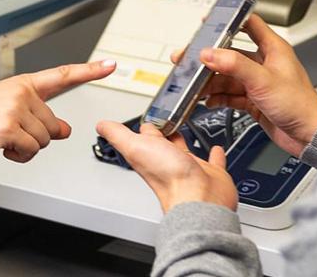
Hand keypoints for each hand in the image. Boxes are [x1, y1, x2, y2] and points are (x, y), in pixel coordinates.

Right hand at [0, 60, 115, 162]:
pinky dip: (18, 156)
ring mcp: (15, 109)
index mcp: (22, 84)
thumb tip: (64, 130)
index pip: (62, 75)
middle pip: (53, 125)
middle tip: (9, 133)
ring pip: (44, 141)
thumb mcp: (7, 111)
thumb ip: (38, 116)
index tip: (110, 65)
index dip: (89, 71)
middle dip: (35, 137)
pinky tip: (1, 148)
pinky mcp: (9, 128)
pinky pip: (31, 151)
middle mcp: (21, 92)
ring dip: (26, 148)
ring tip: (2, 139)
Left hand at [96, 121, 238, 211]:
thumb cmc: (168, 178)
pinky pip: (213, 161)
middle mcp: (169, 163)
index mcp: (150, 156)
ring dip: (183, 140)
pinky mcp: (211, 173)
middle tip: (165, 119)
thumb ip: (118, 135)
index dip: (143, 127)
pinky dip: (214, 154)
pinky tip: (215, 148)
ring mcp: (190, 168)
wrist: (198, 198)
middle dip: (163, 132)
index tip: (144, 118)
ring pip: (185, 151)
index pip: (144, 138)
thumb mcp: (135, 147)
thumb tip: (101, 125)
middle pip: (163, 144)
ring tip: (184, 127)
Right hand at [175, 14, 316, 155]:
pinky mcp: (254, 100)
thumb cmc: (300, 105)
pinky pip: (230, 95)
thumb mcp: (263, 80)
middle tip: (189, 59)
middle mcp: (264, 64)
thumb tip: (210, 53)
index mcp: (273, 49)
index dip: (229, 20)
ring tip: (194, 85)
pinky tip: (208, 100)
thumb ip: (234, 65)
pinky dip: (218, 97)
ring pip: (227, 77)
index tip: (209, 20)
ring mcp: (258, 83)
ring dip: (210, 81)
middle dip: (209, 58)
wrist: (309, 135)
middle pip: (230, 54)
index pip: (249, 24)